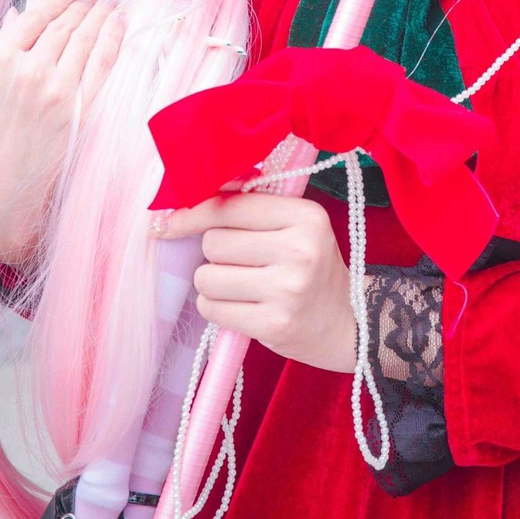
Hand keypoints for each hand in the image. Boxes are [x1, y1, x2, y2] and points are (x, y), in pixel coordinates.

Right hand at [0, 0, 124, 262]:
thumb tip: (17, 16)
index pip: (35, 16)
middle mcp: (27, 69)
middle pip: (64, 26)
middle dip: (83, 5)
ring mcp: (55, 89)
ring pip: (85, 40)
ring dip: (101, 16)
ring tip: (111, 2)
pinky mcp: (78, 110)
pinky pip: (102, 65)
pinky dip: (113, 39)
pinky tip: (120, 24)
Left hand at [157, 193, 356, 373]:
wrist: (348, 321)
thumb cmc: (312, 266)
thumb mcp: (296, 226)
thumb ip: (251, 206)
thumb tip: (193, 194)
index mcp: (305, 216)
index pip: (229, 207)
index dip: (193, 213)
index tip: (170, 222)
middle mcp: (299, 250)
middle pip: (213, 243)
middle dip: (214, 254)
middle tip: (239, 262)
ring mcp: (287, 290)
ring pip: (207, 277)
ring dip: (212, 283)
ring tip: (239, 286)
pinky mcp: (273, 325)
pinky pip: (213, 309)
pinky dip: (216, 308)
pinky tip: (240, 307)